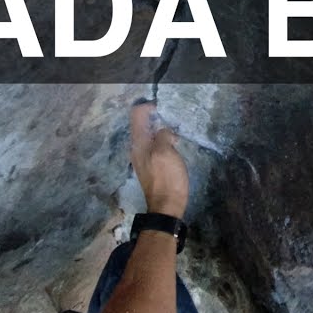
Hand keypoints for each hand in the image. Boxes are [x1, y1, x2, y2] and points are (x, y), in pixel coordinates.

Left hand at [129, 101, 188, 218]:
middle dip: (156, 118)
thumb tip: (164, 132)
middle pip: (141, 123)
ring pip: (149, 135)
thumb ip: (162, 135)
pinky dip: (162, 141)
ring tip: (175, 134)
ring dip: (160, 130)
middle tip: (172, 121)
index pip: (137, 114)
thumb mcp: (165, 152)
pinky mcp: (150, 165)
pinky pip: (154, 145)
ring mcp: (142, 157)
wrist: (166, 205)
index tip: (164, 109)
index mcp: (138, 142)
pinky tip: (174, 146)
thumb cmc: (167, 178)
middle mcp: (137, 147)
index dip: (149, 107)